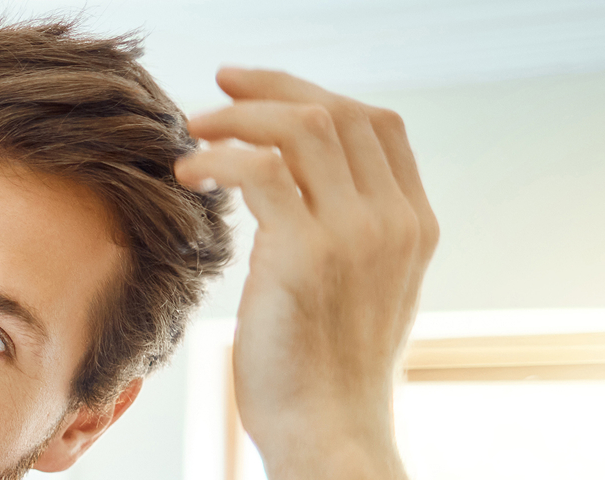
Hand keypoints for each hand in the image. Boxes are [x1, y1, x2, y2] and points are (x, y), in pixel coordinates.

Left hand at [173, 67, 438, 479]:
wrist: (332, 433)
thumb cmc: (328, 371)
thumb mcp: (360, 291)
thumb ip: (349, 234)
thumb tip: (302, 189)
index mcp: (414, 224)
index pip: (377, 123)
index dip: (313, 93)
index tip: (255, 92)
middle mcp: (394, 221)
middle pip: (338, 111)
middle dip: (268, 89)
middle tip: (214, 94)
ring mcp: (356, 235)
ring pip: (302, 127)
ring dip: (237, 119)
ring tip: (193, 135)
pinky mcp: (306, 256)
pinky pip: (261, 171)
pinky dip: (219, 159)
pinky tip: (190, 176)